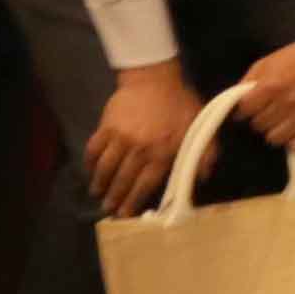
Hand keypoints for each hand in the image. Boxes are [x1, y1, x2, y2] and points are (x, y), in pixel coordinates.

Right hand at [83, 62, 205, 214]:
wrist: (155, 78)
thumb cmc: (180, 104)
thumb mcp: (201, 127)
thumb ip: (204, 153)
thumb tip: (202, 178)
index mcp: (164, 152)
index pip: (147, 184)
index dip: (135, 201)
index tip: (127, 214)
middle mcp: (140, 149)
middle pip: (124, 180)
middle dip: (116, 198)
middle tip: (109, 209)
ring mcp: (120, 138)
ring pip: (106, 168)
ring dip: (101, 184)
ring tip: (98, 194)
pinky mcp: (106, 127)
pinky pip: (93, 150)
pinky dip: (90, 162)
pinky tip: (90, 170)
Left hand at [227, 20, 294, 157]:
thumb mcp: (266, 62)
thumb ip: (247, 82)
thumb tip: (235, 104)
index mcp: (271, 86)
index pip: (245, 110)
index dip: (245, 107)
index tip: (251, 104)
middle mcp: (287, 103)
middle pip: (258, 125)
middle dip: (259, 116)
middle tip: (269, 107)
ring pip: (275, 138)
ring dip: (275, 129)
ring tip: (281, 118)